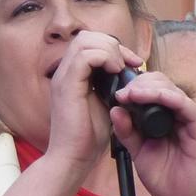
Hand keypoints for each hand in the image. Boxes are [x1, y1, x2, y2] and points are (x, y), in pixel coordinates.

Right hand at [44, 30, 148, 179]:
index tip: (132, 64)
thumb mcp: (104, 106)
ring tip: (121, 68)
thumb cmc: (87, 139)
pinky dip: (105, 58)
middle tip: (128, 63)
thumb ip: (111, 88)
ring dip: (109, 50)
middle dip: (112, 44)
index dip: (113, 48)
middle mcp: (64, 73)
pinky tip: (116, 73)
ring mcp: (63, 78)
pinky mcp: (66, 86)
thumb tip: (127, 77)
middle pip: (86, 36)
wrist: (72, 159)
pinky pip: (85, 56)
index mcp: (72, 76)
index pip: (90, 44)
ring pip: (85, 40)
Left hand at [107, 70, 195, 195]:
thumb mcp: (137, 150)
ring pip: (174, 91)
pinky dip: (170, 99)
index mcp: (165, 116)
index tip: (118, 93)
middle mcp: (179, 114)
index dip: (135, 87)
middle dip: (141, 84)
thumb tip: (115, 109)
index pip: (152, 90)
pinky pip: (187, 106)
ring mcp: (191, 119)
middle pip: (163, 84)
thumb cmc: (162, 176)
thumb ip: (127, 130)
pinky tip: (155, 97)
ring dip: (152, 89)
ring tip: (133, 94)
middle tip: (123, 92)